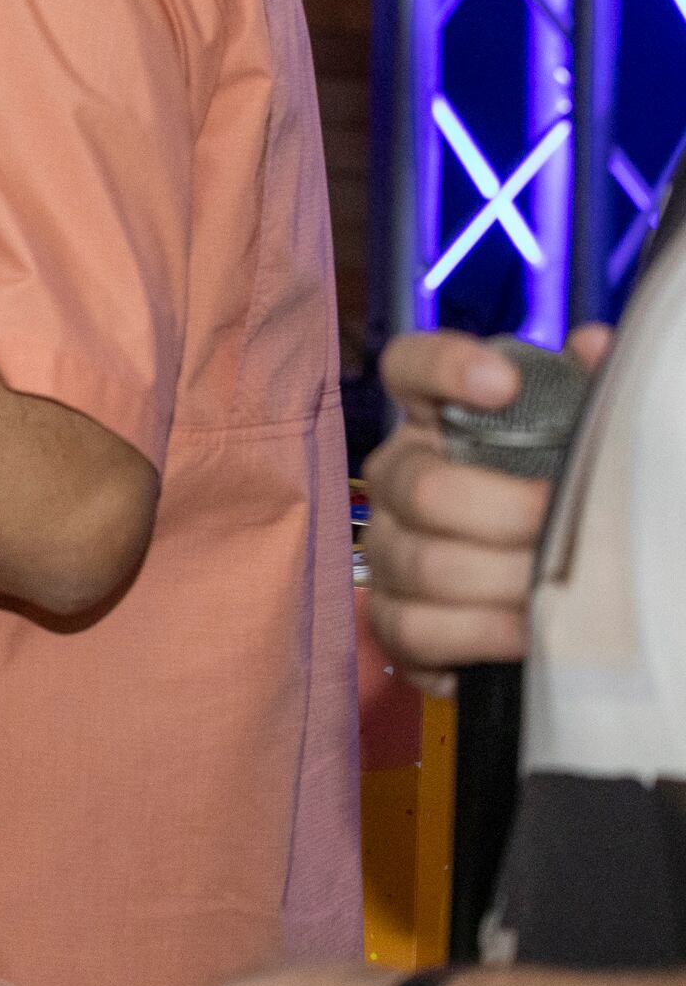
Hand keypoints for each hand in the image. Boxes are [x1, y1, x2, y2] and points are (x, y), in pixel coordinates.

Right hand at [362, 323, 607, 688]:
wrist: (536, 596)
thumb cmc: (552, 507)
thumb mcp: (572, 446)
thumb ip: (582, 397)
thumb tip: (596, 348)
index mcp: (435, 423)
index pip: (409, 366)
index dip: (445, 367)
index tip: (504, 384)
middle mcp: (397, 480)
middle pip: (422, 488)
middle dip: (506, 513)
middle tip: (561, 527)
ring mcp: (388, 551)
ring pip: (422, 565)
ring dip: (501, 583)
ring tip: (555, 591)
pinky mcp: (393, 622)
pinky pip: (414, 630)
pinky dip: (477, 637)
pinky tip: (524, 634)